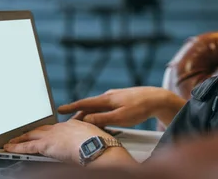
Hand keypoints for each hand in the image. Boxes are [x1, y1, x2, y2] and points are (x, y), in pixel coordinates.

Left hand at [3, 119, 133, 165]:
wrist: (98, 147)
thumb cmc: (100, 145)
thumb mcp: (95, 138)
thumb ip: (86, 139)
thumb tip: (84, 146)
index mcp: (73, 124)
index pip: (56, 127)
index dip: (48, 130)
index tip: (44, 132)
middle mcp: (61, 127)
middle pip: (42, 128)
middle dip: (31, 131)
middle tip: (22, 132)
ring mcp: (53, 135)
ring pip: (32, 135)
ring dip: (21, 138)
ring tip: (11, 140)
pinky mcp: (46, 145)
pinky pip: (28, 146)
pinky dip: (17, 146)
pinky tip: (9, 148)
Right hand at [58, 86, 184, 127]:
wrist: (158, 98)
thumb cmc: (141, 108)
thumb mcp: (120, 117)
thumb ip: (102, 119)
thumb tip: (85, 119)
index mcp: (107, 99)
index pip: (84, 103)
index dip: (71, 107)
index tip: (60, 109)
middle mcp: (109, 95)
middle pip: (90, 105)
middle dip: (78, 113)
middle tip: (69, 121)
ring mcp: (116, 96)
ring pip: (98, 106)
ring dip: (89, 114)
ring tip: (83, 122)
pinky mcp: (122, 99)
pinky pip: (106, 106)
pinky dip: (99, 112)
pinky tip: (101, 117)